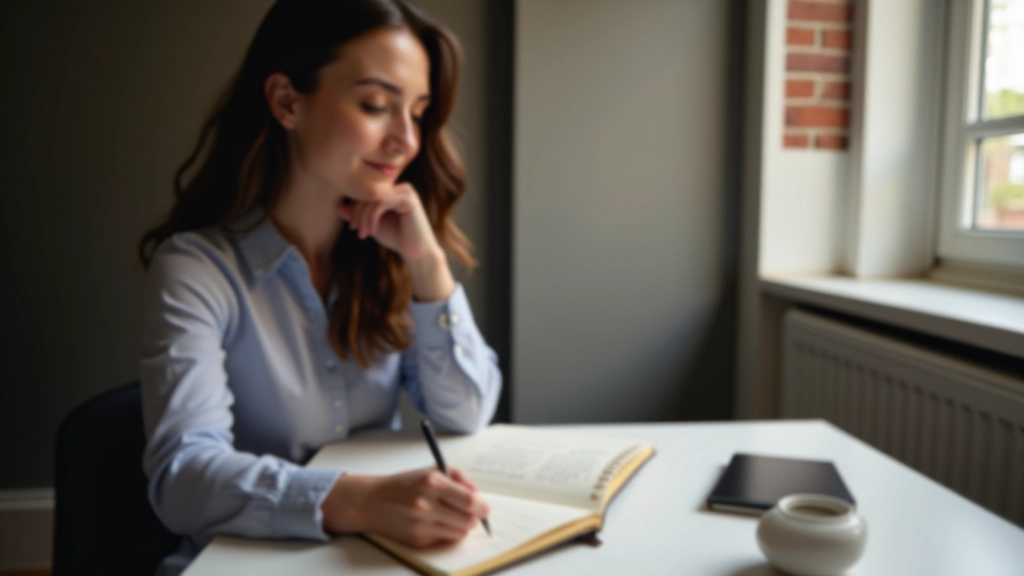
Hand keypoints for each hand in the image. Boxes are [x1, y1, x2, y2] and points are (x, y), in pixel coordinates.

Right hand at [321, 467, 489, 547]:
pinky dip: (447, 532)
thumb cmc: (404, 484)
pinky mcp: (418, 541)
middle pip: (468, 520)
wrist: (370, 502)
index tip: (485, 507)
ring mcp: (421, 525)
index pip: (469, 501)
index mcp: (432, 483)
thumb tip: (478, 494)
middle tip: (473, 513)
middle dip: (475, 517)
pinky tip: (435, 522)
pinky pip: (445, 539)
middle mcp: (426, 506)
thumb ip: (458, 477)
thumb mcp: (430, 470)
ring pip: (460, 533)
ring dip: (462, 526)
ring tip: (452, 516)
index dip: (482, 506)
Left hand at [336, 183, 455, 301]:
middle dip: (358, 213)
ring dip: (364, 217)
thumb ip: (358, 215)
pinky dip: (372, 217)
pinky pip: (381, 203)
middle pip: (369, 193)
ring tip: (362, 234)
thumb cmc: (396, 238)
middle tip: (355, 230)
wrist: (416, 252)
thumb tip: (338, 205)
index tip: (352, 227)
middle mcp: (400, 187)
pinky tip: (372, 231)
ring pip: (374, 198)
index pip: (367, 192)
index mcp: (393, 190)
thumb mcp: (372, 225)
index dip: (355, 207)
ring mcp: (405, 191)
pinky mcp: (408, 199)